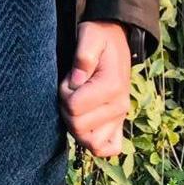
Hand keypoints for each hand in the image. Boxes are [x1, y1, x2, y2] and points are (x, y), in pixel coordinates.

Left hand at [58, 20, 132, 156]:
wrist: (115, 40)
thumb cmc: (99, 38)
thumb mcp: (90, 35)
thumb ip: (83, 55)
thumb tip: (76, 81)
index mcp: (112, 86)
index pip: (74, 107)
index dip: (63, 93)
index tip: (67, 79)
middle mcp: (119, 106)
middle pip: (78, 127)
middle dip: (66, 109)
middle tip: (69, 90)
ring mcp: (120, 118)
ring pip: (90, 142)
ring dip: (76, 126)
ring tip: (76, 105)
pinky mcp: (119, 124)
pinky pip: (109, 149)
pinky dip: (94, 143)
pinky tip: (86, 124)